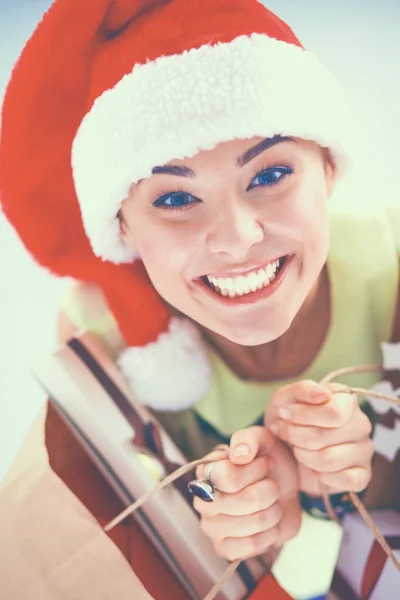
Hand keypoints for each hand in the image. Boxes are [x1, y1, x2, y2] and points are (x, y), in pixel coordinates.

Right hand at [192, 426, 300, 560]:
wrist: (285, 491)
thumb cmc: (269, 463)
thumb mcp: (264, 440)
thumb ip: (250, 439)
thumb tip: (239, 455)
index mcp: (207, 470)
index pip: (227, 475)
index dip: (254, 470)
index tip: (266, 463)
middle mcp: (203, 498)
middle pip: (245, 500)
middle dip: (269, 490)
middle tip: (271, 485)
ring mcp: (211, 526)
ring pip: (253, 522)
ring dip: (274, 511)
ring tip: (272, 503)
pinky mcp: (224, 548)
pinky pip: (252, 545)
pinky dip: (270, 533)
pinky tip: (269, 523)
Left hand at [265, 380, 373, 495]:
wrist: (284, 448)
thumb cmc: (288, 419)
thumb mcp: (286, 398)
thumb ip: (302, 390)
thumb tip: (322, 394)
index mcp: (346, 400)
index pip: (333, 412)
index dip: (303, 415)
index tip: (284, 413)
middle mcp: (360, 424)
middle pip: (326, 436)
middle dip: (295, 435)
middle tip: (282, 432)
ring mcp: (364, 450)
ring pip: (329, 459)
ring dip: (303, 455)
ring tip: (295, 448)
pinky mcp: (362, 475)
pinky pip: (344, 480)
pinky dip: (320, 475)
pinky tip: (312, 466)